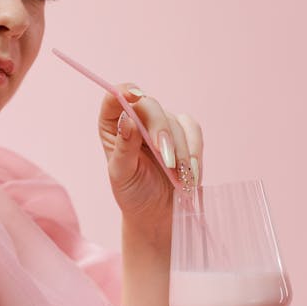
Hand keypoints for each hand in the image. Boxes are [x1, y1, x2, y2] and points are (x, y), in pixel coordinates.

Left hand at [97, 85, 202, 244]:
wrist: (157, 213)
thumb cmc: (133, 193)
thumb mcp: (122, 174)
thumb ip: (124, 147)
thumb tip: (128, 120)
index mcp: (112, 125)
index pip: (114, 98)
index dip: (124, 92)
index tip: (135, 98)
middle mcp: (136, 119)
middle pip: (150, 105)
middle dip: (162, 131)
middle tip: (167, 160)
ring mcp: (161, 124)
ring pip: (175, 121)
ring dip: (179, 150)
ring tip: (177, 176)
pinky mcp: (183, 133)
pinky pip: (193, 130)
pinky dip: (194, 151)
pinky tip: (190, 172)